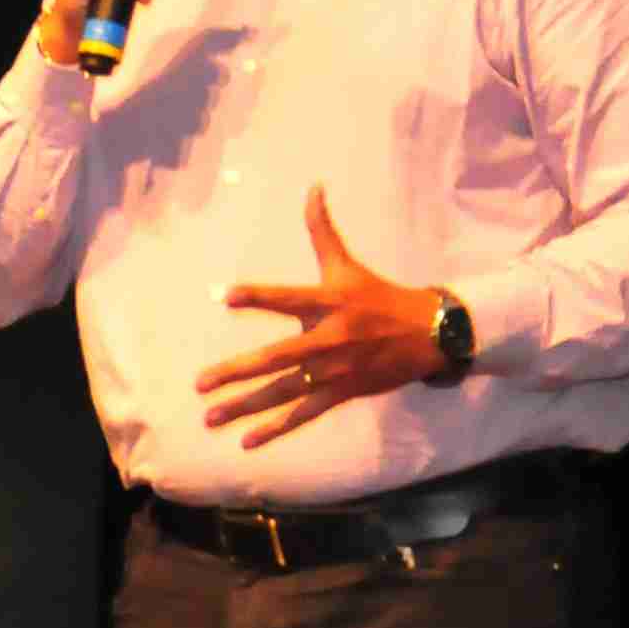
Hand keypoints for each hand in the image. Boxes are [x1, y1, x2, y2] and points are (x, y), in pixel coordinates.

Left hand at [195, 190, 453, 446]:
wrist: (428, 334)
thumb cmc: (378, 296)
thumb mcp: (347, 264)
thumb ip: (322, 230)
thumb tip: (312, 187)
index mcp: (329, 302)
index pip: (289, 297)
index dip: (260, 296)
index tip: (225, 296)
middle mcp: (329, 338)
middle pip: (277, 357)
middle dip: (236, 371)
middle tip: (200, 382)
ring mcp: (334, 370)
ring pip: (283, 391)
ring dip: (246, 406)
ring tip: (210, 417)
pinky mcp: (341, 392)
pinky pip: (304, 413)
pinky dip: (276, 428)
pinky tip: (247, 440)